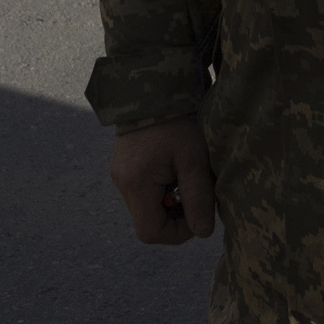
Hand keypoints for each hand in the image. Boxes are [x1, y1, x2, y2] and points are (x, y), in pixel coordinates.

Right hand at [111, 119, 216, 244]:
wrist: (155, 90)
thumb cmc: (177, 124)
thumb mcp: (195, 160)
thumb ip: (198, 198)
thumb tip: (203, 233)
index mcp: (136, 183)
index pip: (151, 231)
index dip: (177, 233)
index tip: (197, 216)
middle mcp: (122, 184)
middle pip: (148, 222)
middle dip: (176, 218)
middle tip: (196, 196)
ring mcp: (120, 176)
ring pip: (146, 209)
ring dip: (169, 204)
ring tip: (186, 180)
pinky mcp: (123, 168)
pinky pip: (143, 194)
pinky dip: (161, 192)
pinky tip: (174, 172)